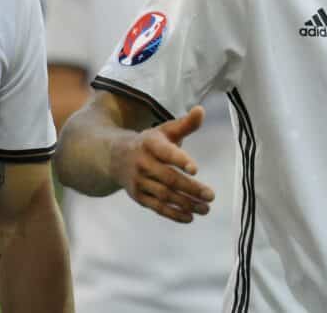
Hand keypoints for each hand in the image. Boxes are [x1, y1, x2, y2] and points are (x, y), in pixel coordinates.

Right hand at [110, 106, 214, 222]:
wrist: (115, 157)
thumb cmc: (151, 142)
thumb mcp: (166, 130)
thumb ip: (186, 124)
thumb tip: (201, 110)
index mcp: (151, 144)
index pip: (166, 153)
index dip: (180, 160)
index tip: (196, 169)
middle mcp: (143, 164)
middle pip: (168, 179)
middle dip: (191, 188)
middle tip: (211, 195)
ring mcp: (139, 182)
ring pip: (164, 195)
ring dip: (185, 203)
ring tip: (206, 208)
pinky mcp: (138, 196)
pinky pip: (156, 207)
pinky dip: (173, 213)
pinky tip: (190, 217)